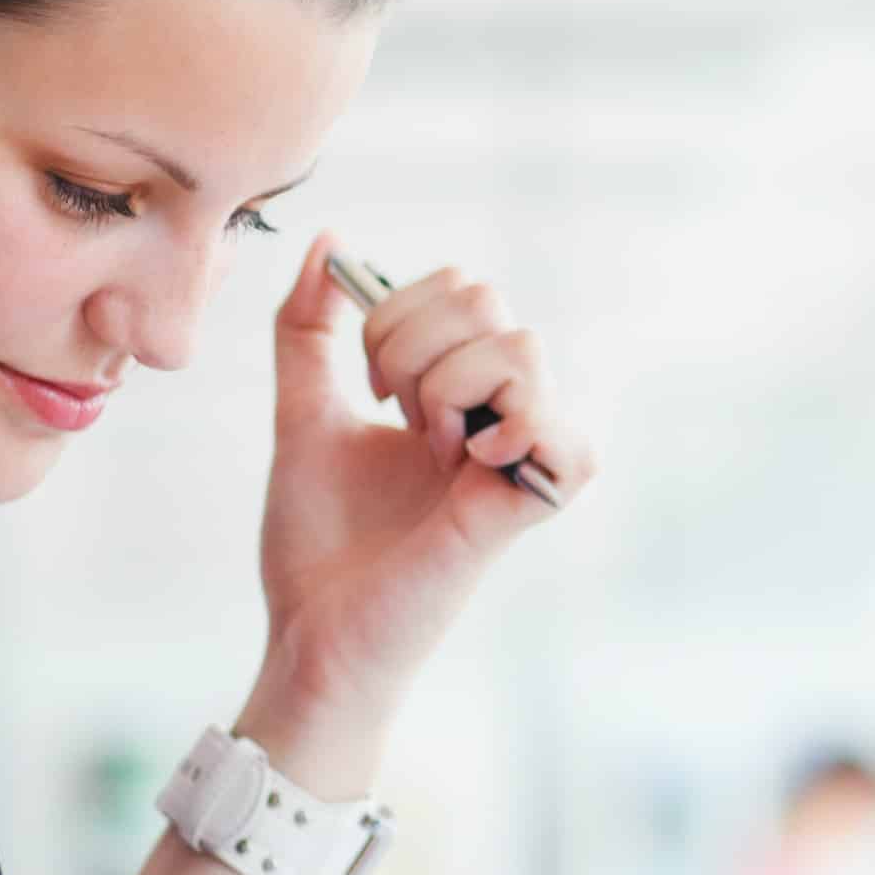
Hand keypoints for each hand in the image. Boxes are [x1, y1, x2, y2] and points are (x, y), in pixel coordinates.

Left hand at [251, 230, 597, 786]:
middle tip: (391, 414)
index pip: (465, 290)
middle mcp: (499, 420)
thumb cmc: (316, 545)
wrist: (311, 632)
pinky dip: (516, 432)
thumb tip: (326, 242)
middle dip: (411, 341)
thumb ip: (308, 331)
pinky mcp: (525, 510)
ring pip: (523, 349)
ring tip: (426, 446)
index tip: (367, 384)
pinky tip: (469, 463)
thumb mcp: (302, 414)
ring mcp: (518, 462)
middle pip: (491, 301)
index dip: (397, 312)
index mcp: (458, 394)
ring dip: (445, 384)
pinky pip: (572, 442)